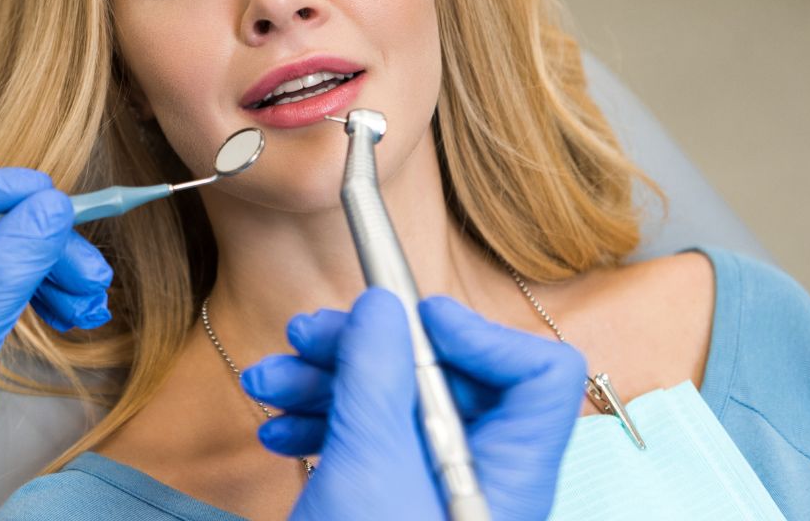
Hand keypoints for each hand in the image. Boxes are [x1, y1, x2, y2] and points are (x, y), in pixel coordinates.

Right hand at [242, 288, 585, 520]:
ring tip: (270, 381)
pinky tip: (279, 426)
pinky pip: (366, 440)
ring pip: (394, 404)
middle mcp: (477, 479)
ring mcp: (430, 492)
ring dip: (328, 381)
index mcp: (507, 475)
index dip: (478, 335)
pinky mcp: (389, 501)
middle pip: (447, 378)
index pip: (539, 377)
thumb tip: (384, 308)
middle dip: (369, 350)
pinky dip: (321, 422)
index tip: (409, 319)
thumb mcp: (368, 470)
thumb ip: (376, 377)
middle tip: (308, 335)